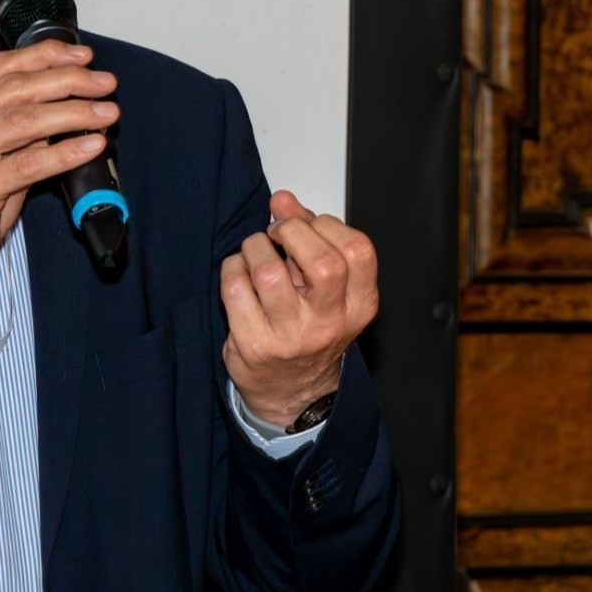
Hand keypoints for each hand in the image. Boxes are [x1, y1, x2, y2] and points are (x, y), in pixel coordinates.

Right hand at [0, 41, 117, 310]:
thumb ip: (17, 134)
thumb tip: (60, 111)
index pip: (3, 68)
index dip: (46, 56)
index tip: (83, 55)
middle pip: (18, 88)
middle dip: (69, 80)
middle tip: (106, 83)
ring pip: (25, 120)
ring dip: (74, 112)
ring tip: (107, 113)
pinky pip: (28, 164)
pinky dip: (65, 153)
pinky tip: (92, 146)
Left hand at [220, 191, 379, 426]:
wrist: (291, 391)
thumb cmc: (309, 325)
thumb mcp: (324, 283)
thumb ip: (309, 234)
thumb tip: (282, 200)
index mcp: (359, 304)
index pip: (357, 250)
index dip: (326, 225)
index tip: (307, 226)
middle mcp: (330, 323)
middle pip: (323, 263)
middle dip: (291, 231)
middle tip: (277, 234)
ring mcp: (292, 338)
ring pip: (269, 273)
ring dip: (254, 247)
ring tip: (255, 251)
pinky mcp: (255, 346)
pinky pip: (235, 289)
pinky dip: (232, 268)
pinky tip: (239, 274)